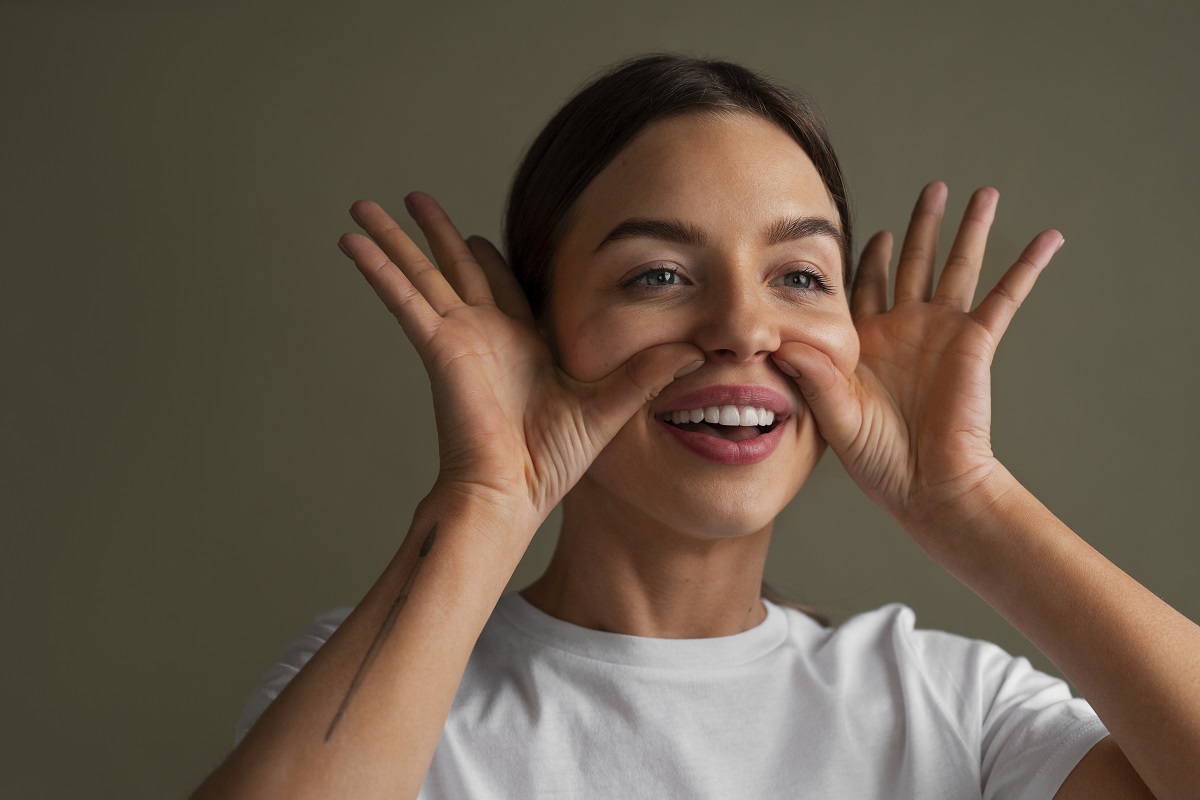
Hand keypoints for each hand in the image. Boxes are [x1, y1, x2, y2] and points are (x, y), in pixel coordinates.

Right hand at [338, 194, 702, 524]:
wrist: (514, 494)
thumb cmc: (554, 462)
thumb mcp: (610, 404)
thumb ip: (648, 372)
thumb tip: (698, 350)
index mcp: (520, 344)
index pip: (500, 287)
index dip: (488, 258)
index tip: (475, 234)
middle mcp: (483, 334)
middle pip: (453, 267)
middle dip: (434, 233)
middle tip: (415, 200)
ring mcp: (456, 337)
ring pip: (419, 273)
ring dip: (392, 238)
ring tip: (364, 205)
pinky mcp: (437, 346)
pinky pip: (402, 297)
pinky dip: (377, 268)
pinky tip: (351, 241)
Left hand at [772, 183, 1063, 526]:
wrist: (926, 487)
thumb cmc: (878, 460)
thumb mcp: (833, 413)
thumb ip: (810, 373)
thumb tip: (778, 337)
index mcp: (868, 342)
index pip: (865, 286)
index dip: (867, 259)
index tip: (869, 232)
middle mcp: (907, 329)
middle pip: (916, 262)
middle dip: (923, 225)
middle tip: (933, 188)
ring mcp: (943, 332)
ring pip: (958, 265)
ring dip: (970, 228)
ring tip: (981, 192)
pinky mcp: (976, 341)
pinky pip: (1006, 294)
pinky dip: (1027, 265)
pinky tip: (1048, 238)